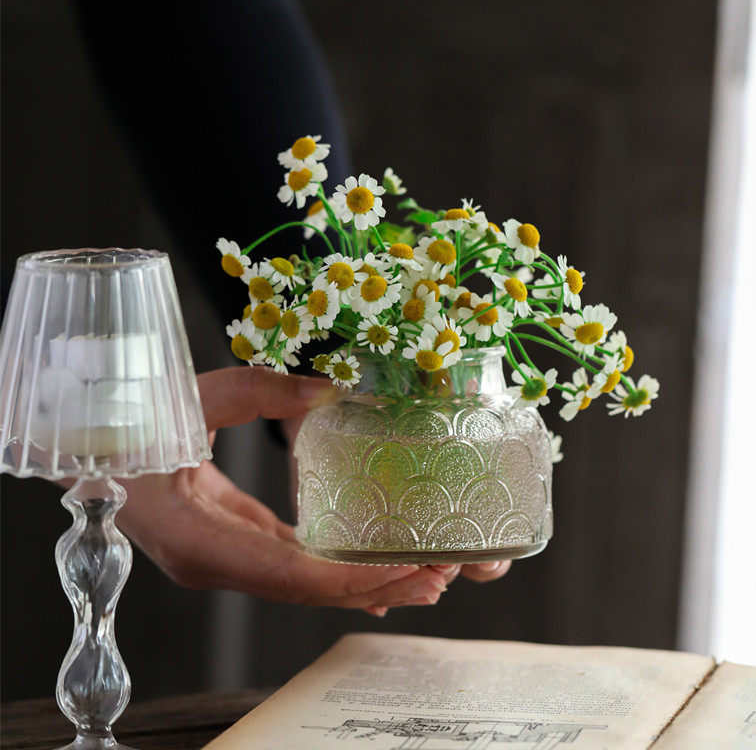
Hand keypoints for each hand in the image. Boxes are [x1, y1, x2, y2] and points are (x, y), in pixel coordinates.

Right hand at [116, 367, 458, 614]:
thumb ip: (258, 390)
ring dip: (362, 585)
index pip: (284, 572)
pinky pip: (290, 568)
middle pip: (303, 590)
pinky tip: (375, 574)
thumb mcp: (193, 396)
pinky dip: (334, 572)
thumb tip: (330, 390)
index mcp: (198, 536)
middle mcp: (212, 562)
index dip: (347, 577)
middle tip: (438, 577)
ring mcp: (220, 560)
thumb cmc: (131, 423)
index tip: (404, 569)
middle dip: (373, 586)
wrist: (91, 450)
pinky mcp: (231, 546)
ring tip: (426, 579)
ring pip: (300, 586)